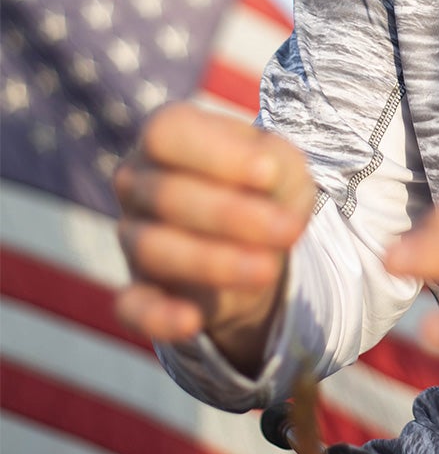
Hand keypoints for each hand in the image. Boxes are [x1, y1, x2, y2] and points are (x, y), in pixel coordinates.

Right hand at [113, 102, 314, 373]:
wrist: (261, 243)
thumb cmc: (267, 188)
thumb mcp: (286, 165)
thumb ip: (278, 162)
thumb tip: (265, 173)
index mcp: (168, 137)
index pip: (167, 132)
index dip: (216, 154)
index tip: (268, 174)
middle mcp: (139, 183)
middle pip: (166, 194)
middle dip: (233, 216)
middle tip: (290, 231)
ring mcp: (134, 236)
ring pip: (155, 248)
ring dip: (215, 262)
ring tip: (268, 270)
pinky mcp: (141, 289)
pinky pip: (133, 306)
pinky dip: (157, 316)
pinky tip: (191, 321)